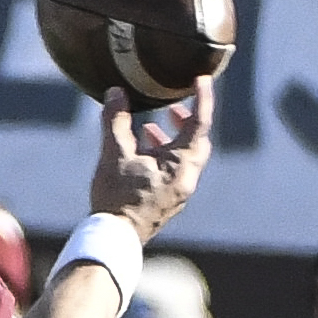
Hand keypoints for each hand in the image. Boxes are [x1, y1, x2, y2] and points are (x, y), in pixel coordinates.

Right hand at [88, 79, 212, 242]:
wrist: (114, 238)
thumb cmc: (117, 198)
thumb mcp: (114, 154)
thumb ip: (116, 121)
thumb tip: (116, 93)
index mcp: (181, 165)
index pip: (200, 124)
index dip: (202, 99)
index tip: (201, 80)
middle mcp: (187, 179)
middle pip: (197, 143)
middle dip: (187, 121)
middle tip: (173, 107)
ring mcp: (179, 192)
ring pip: (184, 158)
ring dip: (172, 140)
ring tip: (149, 128)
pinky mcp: (168, 201)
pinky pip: (174, 171)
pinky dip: (164, 156)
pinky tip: (140, 154)